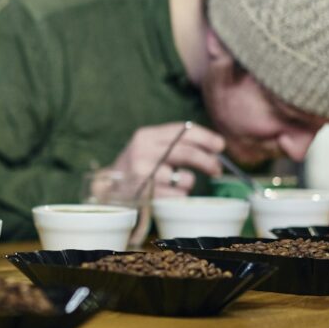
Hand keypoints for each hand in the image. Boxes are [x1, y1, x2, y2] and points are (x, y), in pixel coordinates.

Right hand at [108, 122, 224, 197]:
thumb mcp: (149, 148)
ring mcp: (143, 174)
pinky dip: (179, 197)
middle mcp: (142, 152)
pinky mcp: (146, 195)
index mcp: (146, 136)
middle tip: (216, 169)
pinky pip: (178, 196)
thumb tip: (216, 147)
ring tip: (178, 184)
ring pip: (186, 178)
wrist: (107, 191)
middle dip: (208, 161)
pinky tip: (168, 194)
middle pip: (187, 152)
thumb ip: (175, 143)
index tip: (221, 146)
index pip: (182, 130)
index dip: (206, 137)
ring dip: (189, 183)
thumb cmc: (137, 168)